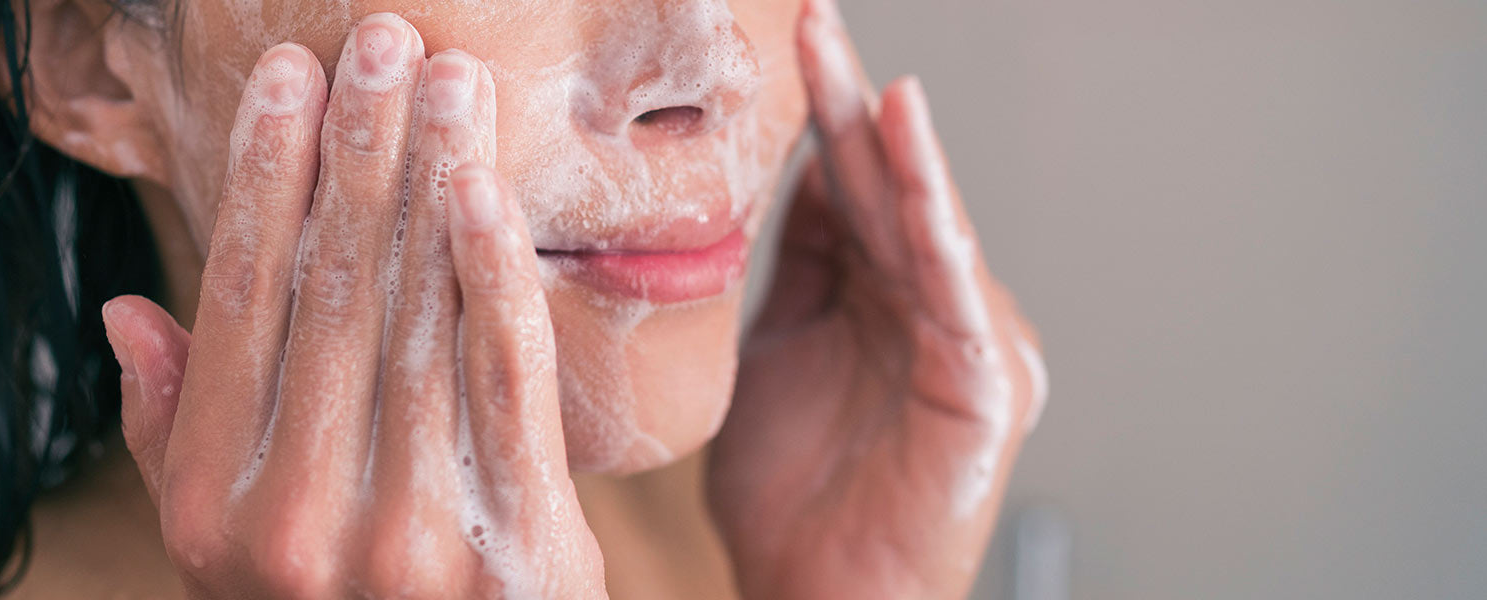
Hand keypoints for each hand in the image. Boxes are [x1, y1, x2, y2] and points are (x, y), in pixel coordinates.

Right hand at [100, 15, 604, 598]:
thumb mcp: (222, 555)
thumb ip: (176, 436)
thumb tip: (129, 313)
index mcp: (213, 513)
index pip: (238, 311)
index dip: (262, 184)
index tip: (287, 84)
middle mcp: (300, 524)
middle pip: (331, 295)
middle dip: (356, 154)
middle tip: (379, 44)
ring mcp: (410, 541)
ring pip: (417, 320)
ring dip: (430, 182)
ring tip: (446, 81)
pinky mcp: (519, 548)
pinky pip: (503, 381)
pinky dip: (493, 275)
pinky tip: (483, 189)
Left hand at [706, 0, 1047, 596]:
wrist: (820, 598)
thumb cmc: (793, 502)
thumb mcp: (769, 355)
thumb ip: (783, 274)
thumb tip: (765, 185)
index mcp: (873, 297)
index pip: (843, 187)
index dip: (816, 114)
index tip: (786, 39)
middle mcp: (925, 305)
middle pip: (882, 186)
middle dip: (846, 101)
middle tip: (811, 18)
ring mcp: (962, 338)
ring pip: (922, 221)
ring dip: (892, 142)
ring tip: (856, 67)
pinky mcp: (986, 380)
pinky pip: (954, 282)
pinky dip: (934, 213)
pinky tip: (911, 146)